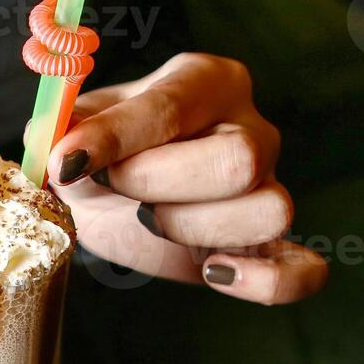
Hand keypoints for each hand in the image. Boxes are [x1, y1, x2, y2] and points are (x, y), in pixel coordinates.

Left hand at [41, 53, 327, 304]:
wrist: (110, 199)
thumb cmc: (99, 155)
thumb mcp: (73, 132)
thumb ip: (65, 132)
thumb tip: (62, 149)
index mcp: (204, 81)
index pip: (172, 108)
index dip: (117, 138)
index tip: (67, 162)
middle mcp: (250, 127)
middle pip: (239, 159)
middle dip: (159, 184)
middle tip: (114, 187)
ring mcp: (269, 186)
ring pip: (268, 210)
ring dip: (193, 228)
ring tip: (150, 220)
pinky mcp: (270, 246)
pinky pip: (301, 270)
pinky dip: (268, 282)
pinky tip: (216, 273)